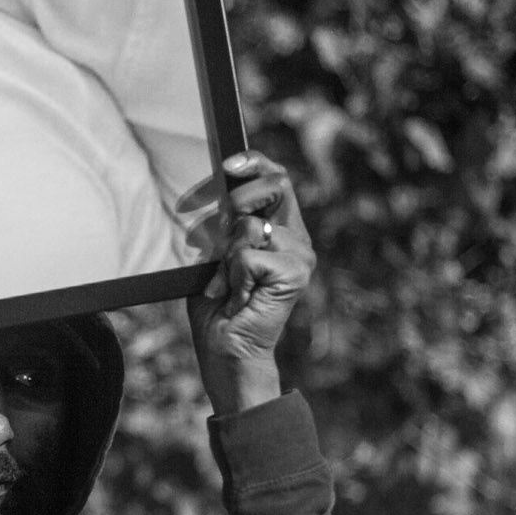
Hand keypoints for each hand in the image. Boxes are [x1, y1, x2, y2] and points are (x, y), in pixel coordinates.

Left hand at [181, 151, 314, 415]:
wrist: (227, 351)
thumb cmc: (218, 307)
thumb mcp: (217, 255)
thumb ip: (225, 226)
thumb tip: (215, 194)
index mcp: (280, 230)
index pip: (277, 178)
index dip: (255, 162)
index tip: (228, 164)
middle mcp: (297, 239)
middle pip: (279, 183)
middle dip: (240, 196)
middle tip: (219, 227)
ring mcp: (300, 256)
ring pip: (251, 225)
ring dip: (227, 254)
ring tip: (227, 284)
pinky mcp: (295, 273)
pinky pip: (248, 254)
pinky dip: (232, 275)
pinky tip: (236, 297)